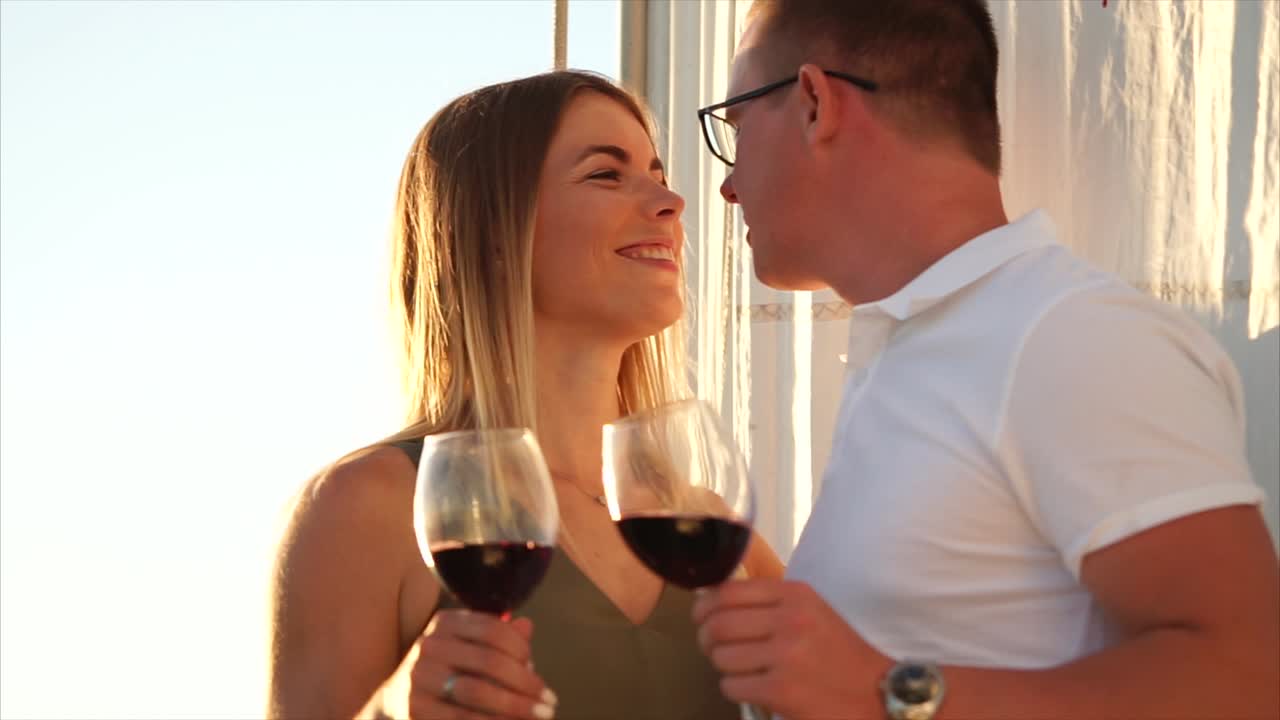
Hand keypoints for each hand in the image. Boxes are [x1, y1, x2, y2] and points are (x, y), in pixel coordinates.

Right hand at [376, 609, 556, 719]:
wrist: (392, 706)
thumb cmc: (443, 677)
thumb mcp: (467, 652)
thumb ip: (497, 641)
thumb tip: (527, 626)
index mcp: (444, 624)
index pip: (492, 629)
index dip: (521, 650)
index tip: (537, 669)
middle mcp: (428, 646)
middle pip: (489, 661)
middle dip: (526, 684)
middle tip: (549, 702)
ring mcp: (418, 679)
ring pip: (477, 692)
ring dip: (515, 706)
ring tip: (540, 715)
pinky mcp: (414, 709)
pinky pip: (462, 718)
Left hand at [693, 579, 892, 718]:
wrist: (880, 692)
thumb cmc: (839, 652)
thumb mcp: (810, 611)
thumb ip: (769, 602)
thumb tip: (713, 600)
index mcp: (796, 595)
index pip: (729, 592)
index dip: (705, 606)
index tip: (700, 616)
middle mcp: (790, 620)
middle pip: (718, 623)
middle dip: (706, 638)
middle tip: (711, 647)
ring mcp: (786, 656)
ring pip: (721, 656)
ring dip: (723, 666)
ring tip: (741, 669)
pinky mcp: (781, 690)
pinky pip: (732, 686)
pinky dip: (735, 689)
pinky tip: (753, 688)